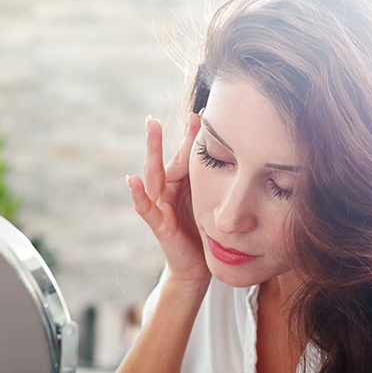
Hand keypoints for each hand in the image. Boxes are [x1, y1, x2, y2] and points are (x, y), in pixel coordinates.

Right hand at [127, 113, 210, 284]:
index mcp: (184, 185)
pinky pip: (146, 208)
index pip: (186, 155)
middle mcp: (170, 192)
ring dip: (152, 150)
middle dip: (170, 133)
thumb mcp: (212, 205)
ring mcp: (162, 207)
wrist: (198, 267)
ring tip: (151, 126)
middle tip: (170, 105)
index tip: (205, 110)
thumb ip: (217, 184)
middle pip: (169, 159)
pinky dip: (138, 195)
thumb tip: (240, 158)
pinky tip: (132, 180)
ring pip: (154, 175)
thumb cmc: (204, 235)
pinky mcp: (160, 225)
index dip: (193, 134)